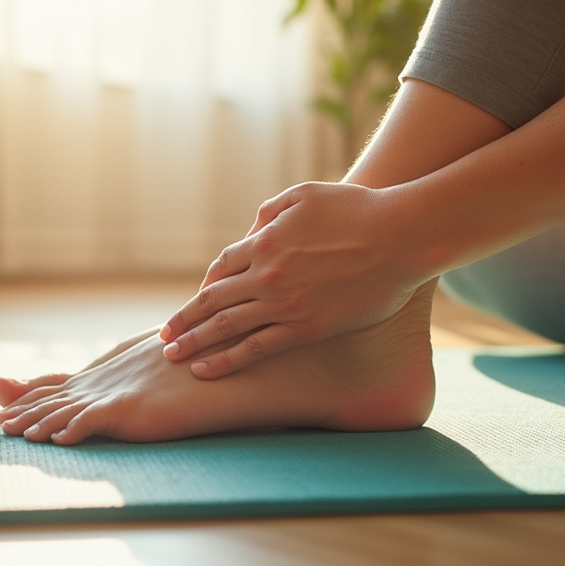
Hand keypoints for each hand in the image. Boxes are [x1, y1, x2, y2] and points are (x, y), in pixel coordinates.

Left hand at [158, 181, 427, 377]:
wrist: (399, 236)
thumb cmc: (359, 210)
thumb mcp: (306, 195)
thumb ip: (273, 211)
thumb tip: (254, 230)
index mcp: (265, 241)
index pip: (222, 268)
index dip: (207, 286)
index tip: (196, 302)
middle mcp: (266, 273)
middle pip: (212, 300)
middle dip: (184, 320)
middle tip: (164, 337)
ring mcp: (284, 302)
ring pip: (226, 327)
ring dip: (194, 343)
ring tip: (173, 357)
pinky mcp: (306, 328)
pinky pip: (256, 348)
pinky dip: (226, 361)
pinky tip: (206, 371)